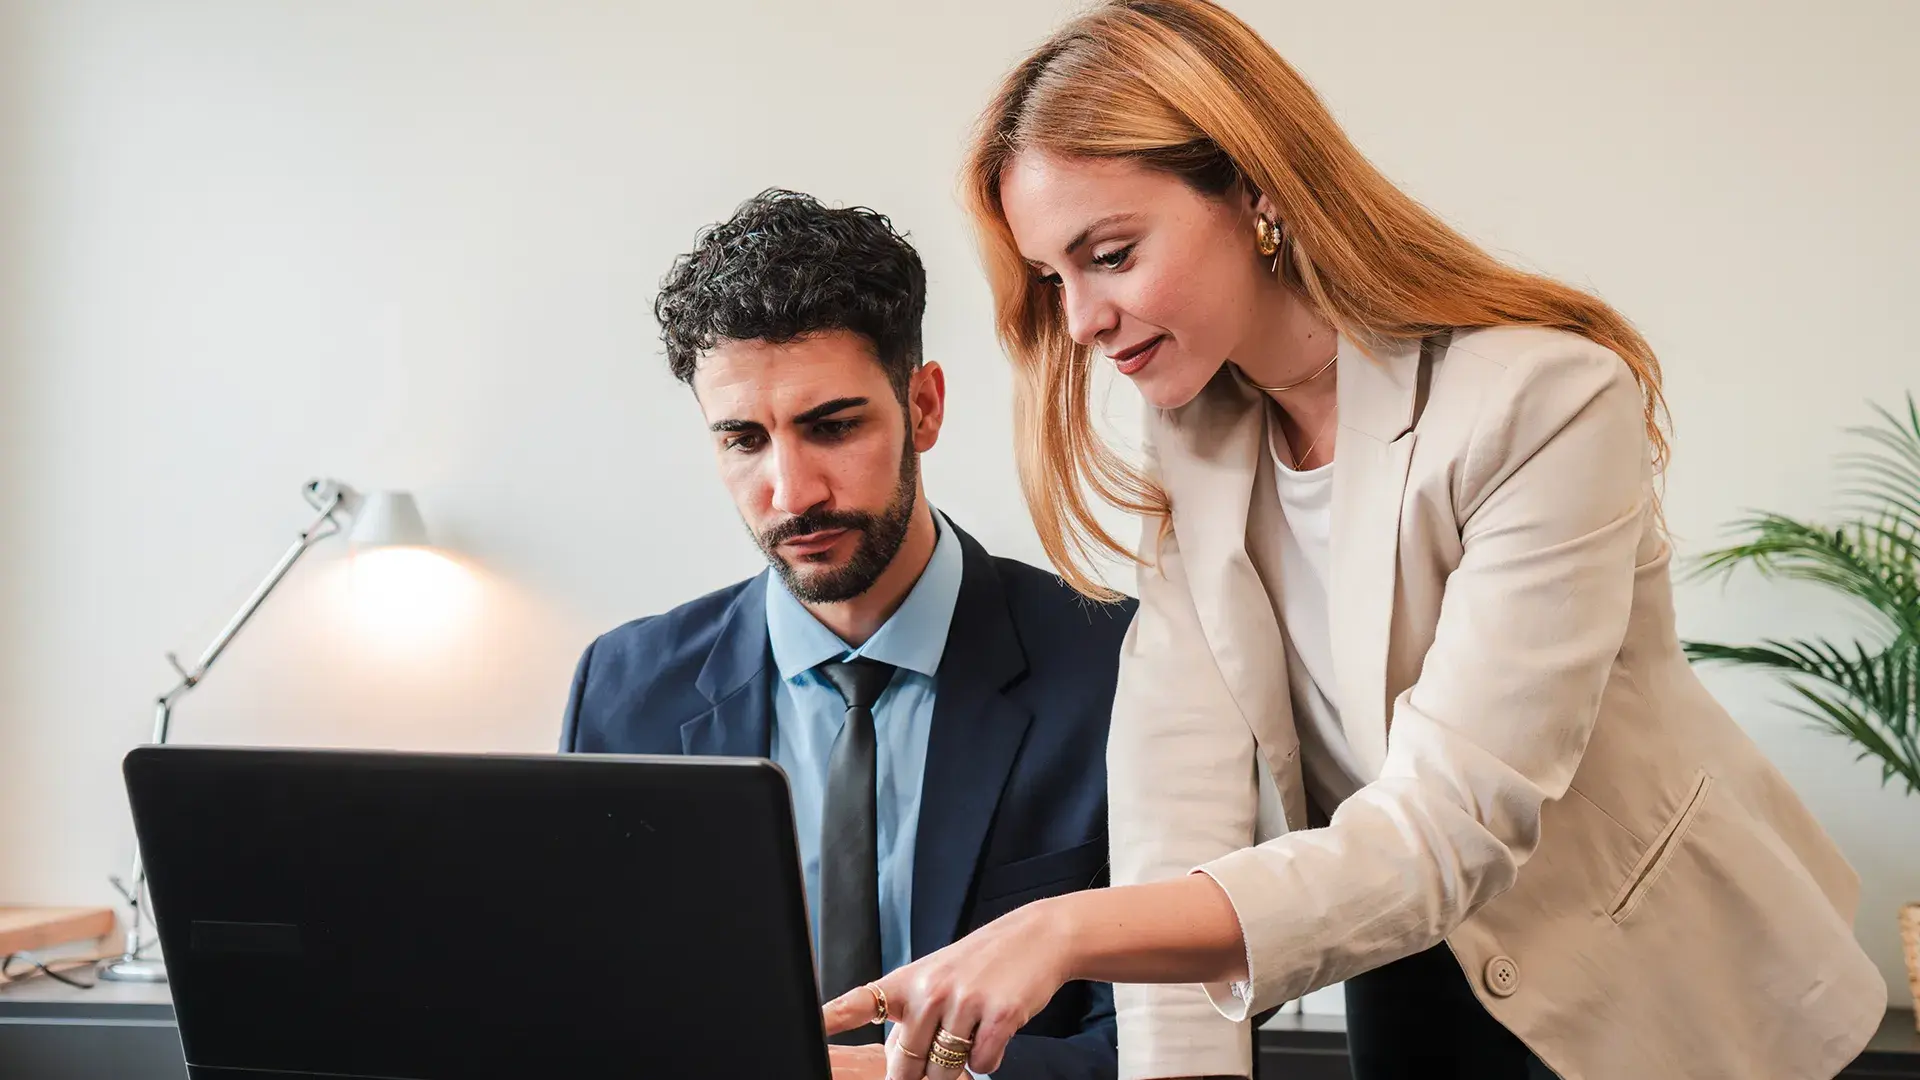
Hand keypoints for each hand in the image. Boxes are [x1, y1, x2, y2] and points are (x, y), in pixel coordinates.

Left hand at [822, 898, 1071, 1078]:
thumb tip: (895, 1068)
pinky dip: (989, 1059)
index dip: (829, 1021)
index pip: (856, 1004)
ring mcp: (963, 1002)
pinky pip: (982, 1064)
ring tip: (973, 1030)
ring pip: (945, 1071)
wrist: (1036, 937)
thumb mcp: (935, 979)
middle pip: (907, 1066)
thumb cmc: (979, 962)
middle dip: (919, 1073)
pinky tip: (994, 1032)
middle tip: (941, 1050)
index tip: (808, 1029)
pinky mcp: (998, 1016)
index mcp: (906, 982)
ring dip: (959, 1066)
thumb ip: (911, 1020)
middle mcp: (929, 990)